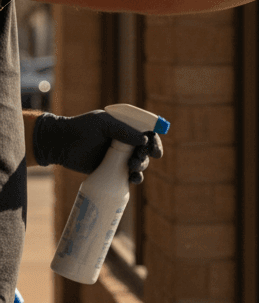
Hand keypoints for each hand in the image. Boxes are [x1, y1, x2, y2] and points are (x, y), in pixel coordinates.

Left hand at [33, 111, 163, 183]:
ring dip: (141, 166)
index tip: (155, 150)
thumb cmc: (80, 128)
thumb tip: (144, 139)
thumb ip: (123, 130)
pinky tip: (133, 179)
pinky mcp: (112, 170)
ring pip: (139, 162)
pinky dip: (134, 178)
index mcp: (126, 126)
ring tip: (132, 167)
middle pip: (146, 148)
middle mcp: (126, 141)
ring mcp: (119, 156)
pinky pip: (128, 175)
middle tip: (138, 159)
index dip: (155, 140)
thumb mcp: (102, 123)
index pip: (148, 131)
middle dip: (148, 154)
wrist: (60, 144)